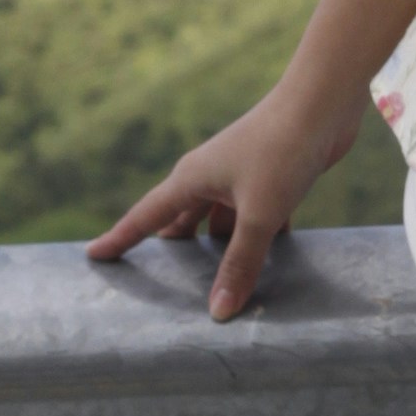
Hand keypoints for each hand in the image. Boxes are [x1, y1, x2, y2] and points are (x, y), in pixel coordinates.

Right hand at [85, 78, 369, 318]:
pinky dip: (257, 241)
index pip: (146, 217)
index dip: (119, 239)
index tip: (92, 257)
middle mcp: (210, 176)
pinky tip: (269, 268)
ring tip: (218, 291)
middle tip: (159, 292)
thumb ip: (240, 264)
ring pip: (221, 223)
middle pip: (181, 223)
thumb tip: (218, 313)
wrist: (324, 101)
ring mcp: (241, 175)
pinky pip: (254, 218)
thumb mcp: (259, 214)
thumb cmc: (283, 151)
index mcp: (192, 179)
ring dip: (222, 252)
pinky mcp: (271, 176)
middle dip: (173, 255)